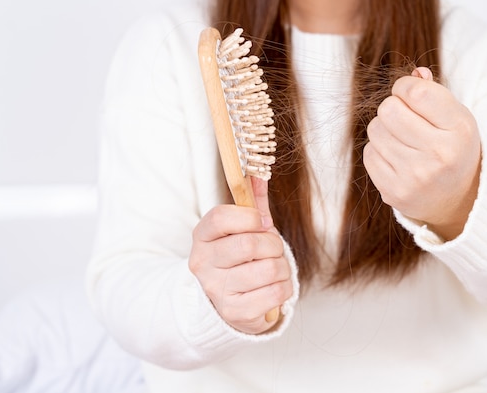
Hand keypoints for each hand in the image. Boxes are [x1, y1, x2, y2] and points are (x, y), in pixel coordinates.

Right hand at [188, 178, 292, 333]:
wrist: (223, 304)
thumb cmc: (237, 260)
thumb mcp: (241, 229)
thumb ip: (251, 202)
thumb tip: (259, 173)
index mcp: (202, 237)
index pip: (222, 217)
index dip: (250, 217)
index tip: (262, 223)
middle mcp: (203, 264)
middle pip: (249, 244)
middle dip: (273, 245)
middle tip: (273, 250)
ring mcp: (216, 290)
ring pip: (268, 269)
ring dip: (282, 268)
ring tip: (275, 270)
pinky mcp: (235, 313)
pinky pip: (276, 293)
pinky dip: (284, 287)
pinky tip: (275, 287)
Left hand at [363, 67, 481, 239]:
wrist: (455, 199)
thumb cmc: (451, 147)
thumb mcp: (454, 117)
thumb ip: (433, 91)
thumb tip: (414, 73)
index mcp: (459, 130)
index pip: (417, 92)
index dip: (406, 86)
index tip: (410, 94)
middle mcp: (439, 155)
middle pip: (389, 109)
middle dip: (393, 107)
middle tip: (405, 118)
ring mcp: (415, 176)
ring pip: (375, 129)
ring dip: (384, 129)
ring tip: (402, 139)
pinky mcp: (394, 191)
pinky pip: (369, 154)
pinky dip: (378, 150)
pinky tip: (396, 157)